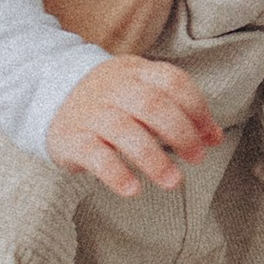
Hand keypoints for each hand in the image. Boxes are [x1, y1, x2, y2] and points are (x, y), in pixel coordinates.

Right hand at [47, 53, 224, 195]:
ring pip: (124, 131)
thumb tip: (214, 137)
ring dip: (154, 159)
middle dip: (181, 133)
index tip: (210, 137)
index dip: (197, 108)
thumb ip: (178, 110)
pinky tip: (132, 190)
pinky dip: (115, 173)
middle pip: (152, 105)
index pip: (173, 82)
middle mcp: (113, 89)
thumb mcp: (142, 93)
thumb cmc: (110, 101)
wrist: (49, 96)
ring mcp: (91, 113)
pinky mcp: (72, 138)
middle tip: (197, 158)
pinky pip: (94, 155)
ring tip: (173, 182)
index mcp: (136, 73)